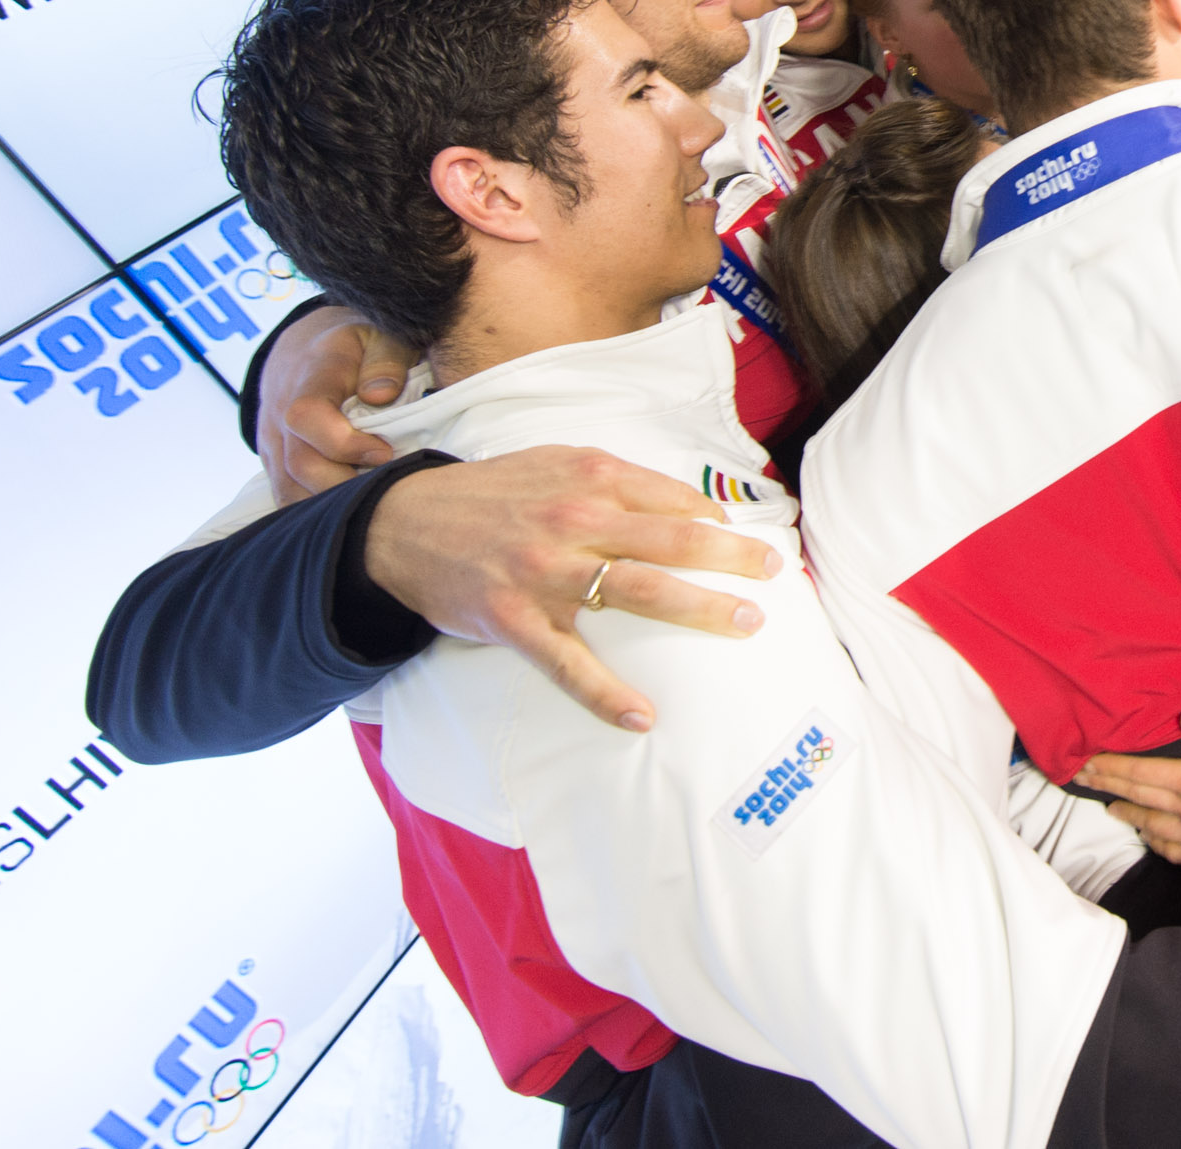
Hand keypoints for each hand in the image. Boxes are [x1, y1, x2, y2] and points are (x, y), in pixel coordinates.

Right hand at [256, 305, 416, 501]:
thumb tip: (382, 394)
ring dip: (332, 504)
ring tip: (373, 499)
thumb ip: (386, 361)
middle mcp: (280, 412)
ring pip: (289, 490)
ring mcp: (272, 441)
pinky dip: (316, 513)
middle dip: (347, 483)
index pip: (307, 416)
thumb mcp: (381, 337)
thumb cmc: (356, 346)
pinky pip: (286, 498)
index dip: (343, 443)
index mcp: (310, 377)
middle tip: (387, 485)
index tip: (384, 451)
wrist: (305, 350)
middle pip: (299, 464)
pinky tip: (350, 512)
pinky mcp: (273, 463)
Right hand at [363, 448, 781, 730]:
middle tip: (775, 575)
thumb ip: (622, 482)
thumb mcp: (558, 463)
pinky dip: (608, 695)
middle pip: (674, 542)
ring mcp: (546, 574)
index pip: (676, 500)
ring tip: (745, 625)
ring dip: (701, 610)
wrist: (405, 523)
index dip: (722, 520)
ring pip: (640, 593)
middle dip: (733, 559)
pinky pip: (570, 666)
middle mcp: (575, 522)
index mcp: (591, 478)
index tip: (753, 540)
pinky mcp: (515, 622)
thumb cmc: (496, 495)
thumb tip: (695, 507)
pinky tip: (643, 717)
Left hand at [1075, 706, 1180, 865]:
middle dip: (1109, 785)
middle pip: (1139, 796)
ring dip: (1127, 813)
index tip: (1086, 761)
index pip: (1142, 772)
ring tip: (1109, 806)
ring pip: (1150, 824)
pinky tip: (1148, 836)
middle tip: (1084, 778)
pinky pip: (1171, 850)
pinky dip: (1154, 840)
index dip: (1112, 766)